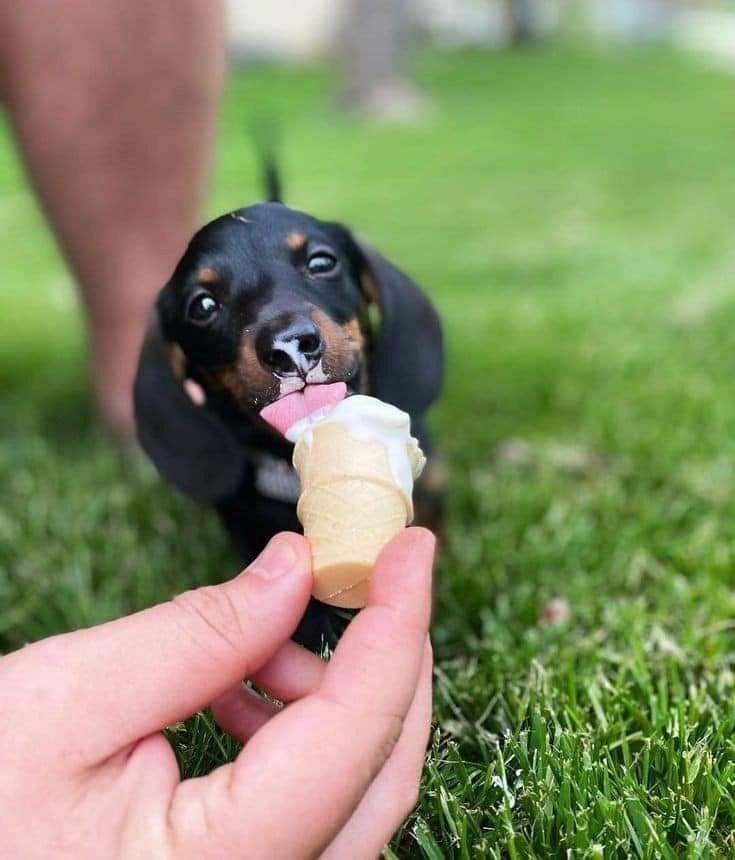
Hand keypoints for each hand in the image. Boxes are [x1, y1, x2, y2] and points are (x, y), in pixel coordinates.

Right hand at [0, 528, 434, 858]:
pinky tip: (238, 694)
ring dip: (333, 694)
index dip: (396, 620)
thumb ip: (201, 634)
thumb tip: (296, 567)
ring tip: (259, 642)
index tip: (410, 544)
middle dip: (383, 653)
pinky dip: (298, 733)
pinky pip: (314, 807)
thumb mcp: (72, 702)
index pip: (358, 727)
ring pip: (356, 787)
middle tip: (361, 572)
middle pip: (383, 765)